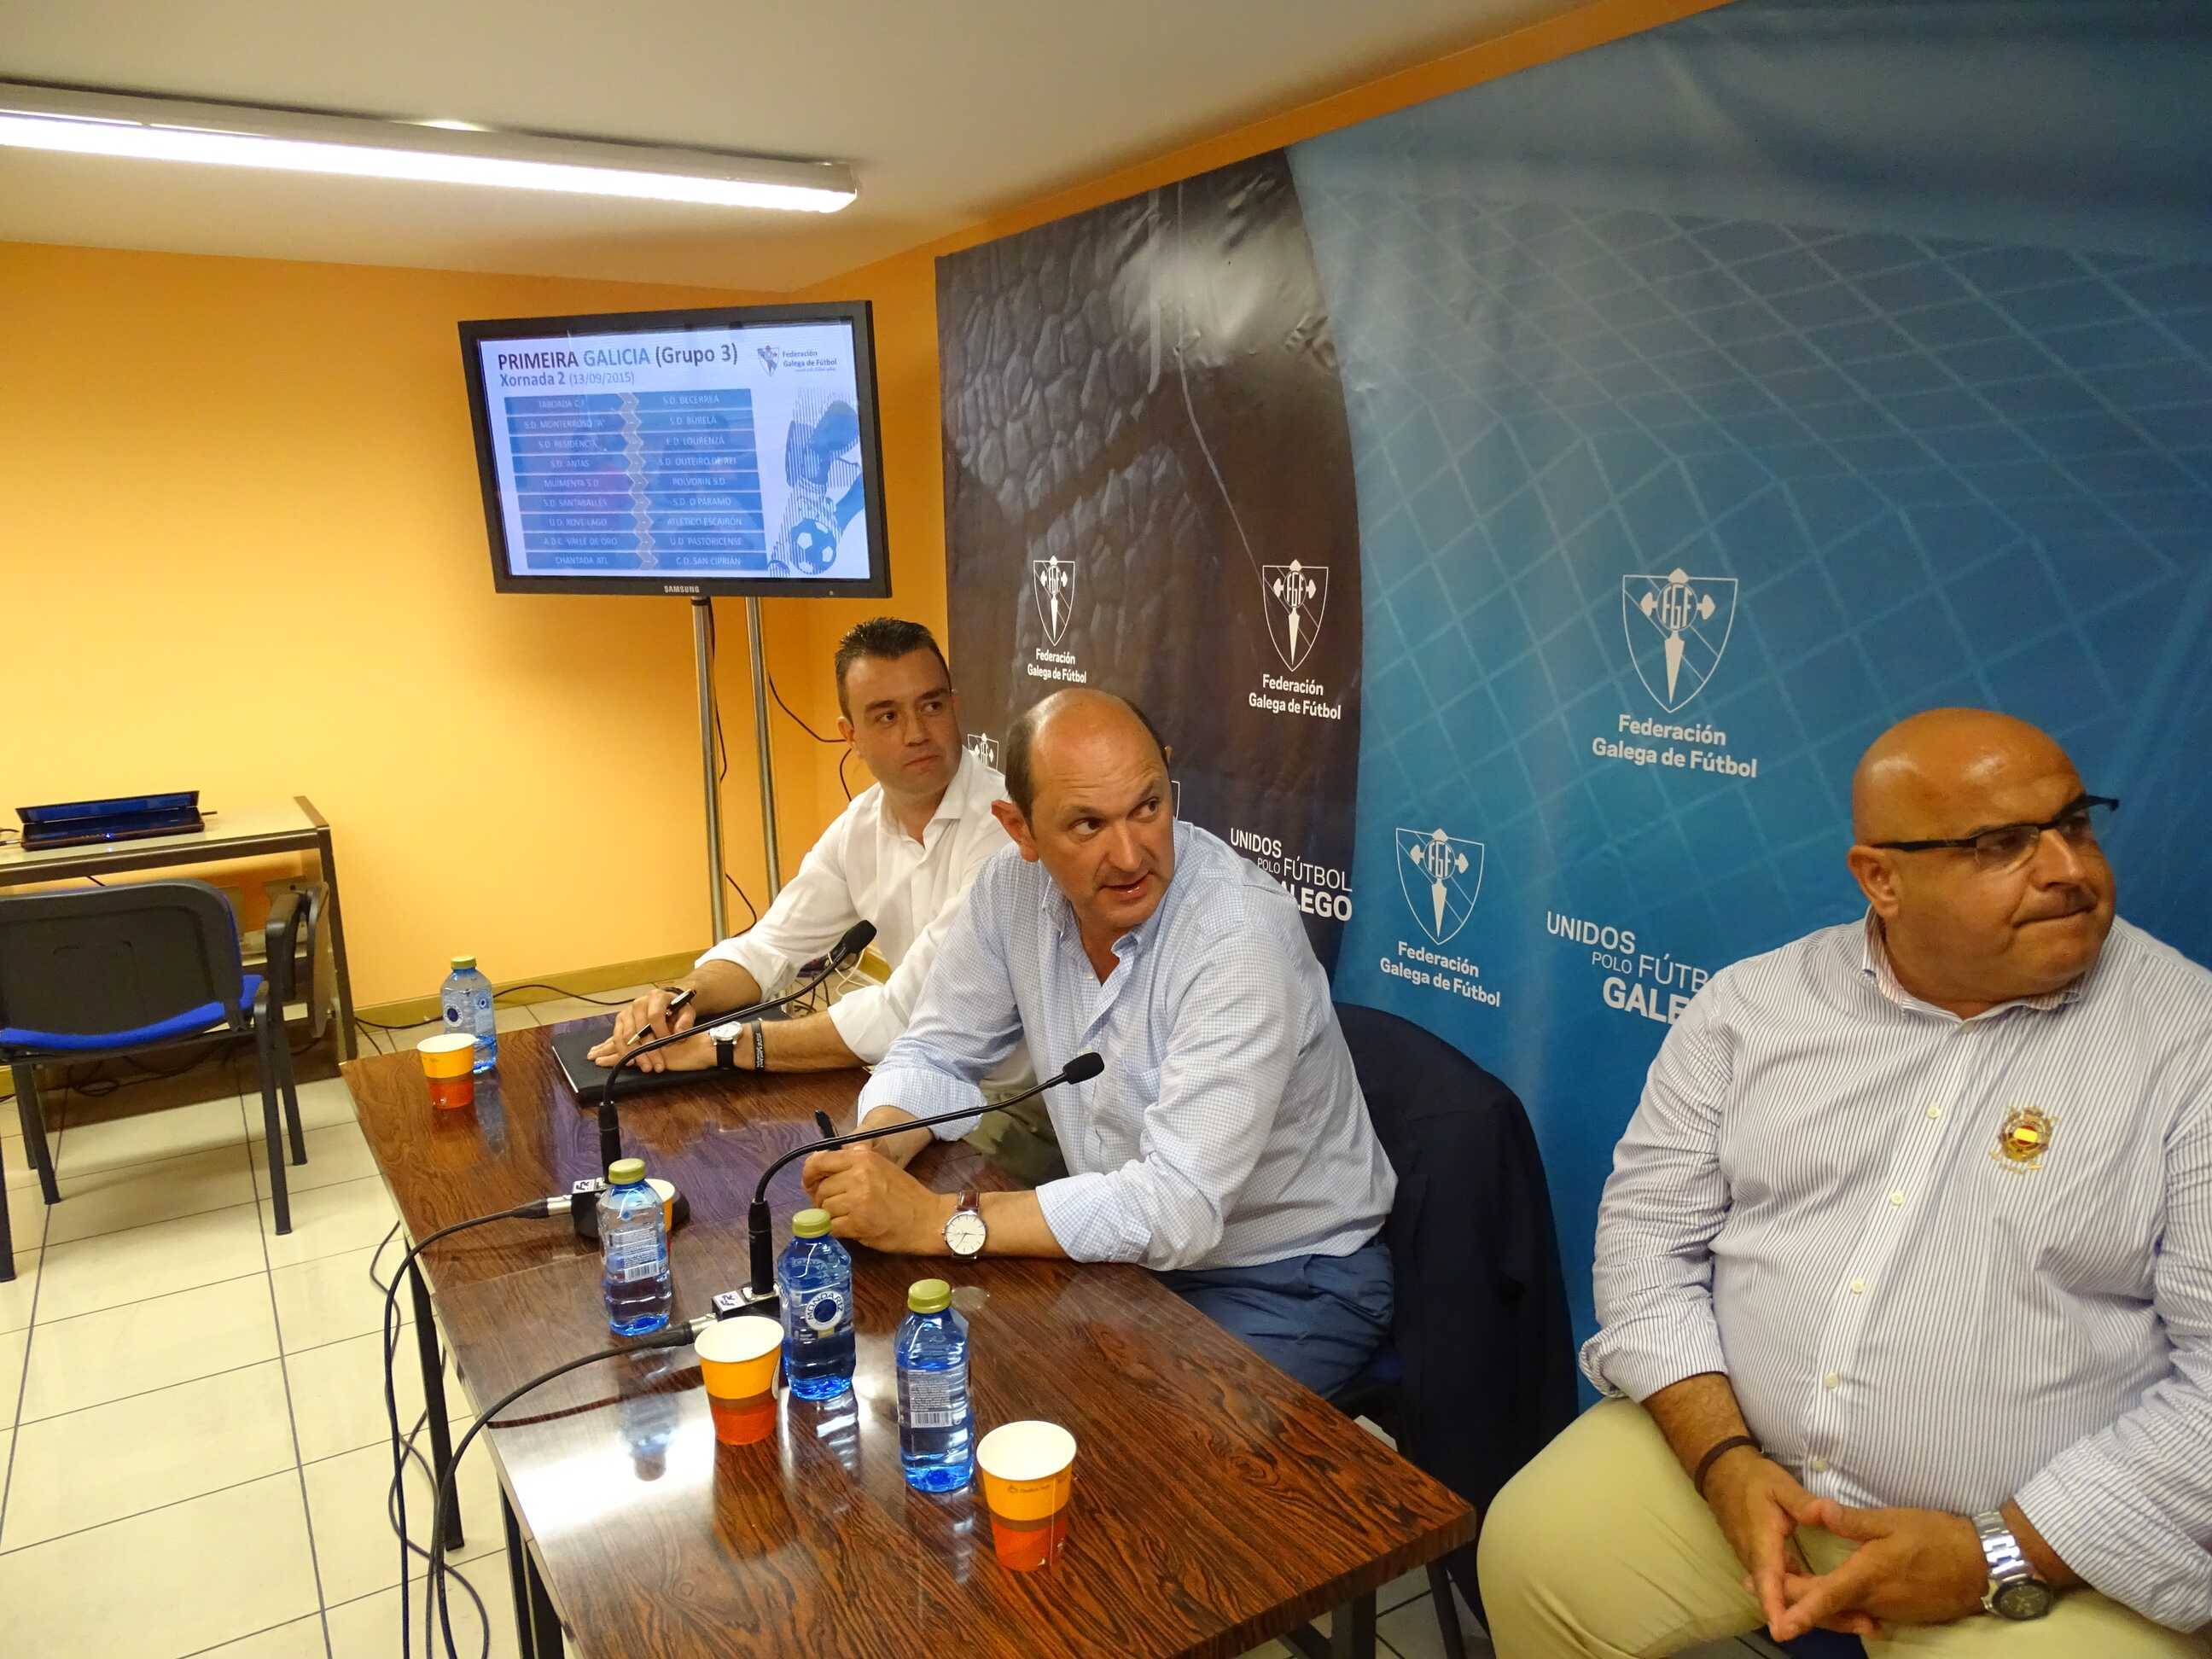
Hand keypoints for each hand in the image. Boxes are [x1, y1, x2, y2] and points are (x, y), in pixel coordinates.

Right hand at [586, 988, 695, 1069]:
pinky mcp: (620, 1021)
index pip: (655, 1016)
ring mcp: (627, 1012)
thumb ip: (686, 1022)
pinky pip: (617, 1038)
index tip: (668, 1043)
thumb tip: (679, 1033)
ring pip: (627, 1036)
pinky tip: (631, 1061)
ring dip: (636, 1054)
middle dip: (649, 1050)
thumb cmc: (676, 1010)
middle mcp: (639, 1003)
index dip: (661, 1031)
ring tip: (646, 1067)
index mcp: (656, 997)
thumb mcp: (686, 1012)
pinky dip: (623, 1051)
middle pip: (640, 1029)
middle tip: (658, 1065)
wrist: (665, 1004)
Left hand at [802, 1145, 949, 1254]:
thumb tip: (819, 1162)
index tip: (810, 1184)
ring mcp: (857, 1199)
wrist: (927, 1219)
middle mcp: (858, 1175)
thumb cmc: (905, 1195)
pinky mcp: (858, 1223)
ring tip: (848, 1218)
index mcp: (862, 1158)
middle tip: (835, 1207)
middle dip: (822, 1200)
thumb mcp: (881, 1166)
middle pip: (821, 1189)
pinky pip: (832, 1227)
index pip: (819, 1161)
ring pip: (824, 1209)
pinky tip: (851, 1228)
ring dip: (831, 1216)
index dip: (809, 1175)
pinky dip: (837, 1230)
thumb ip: (853, 1162)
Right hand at [1702, 1452, 1853, 1638]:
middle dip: (1818, 1617)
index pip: (1768, 1580)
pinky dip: (1807, 1597)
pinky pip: (1784, 1587)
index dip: (1776, 1606)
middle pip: (1784, 1598)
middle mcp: (1758, 1560)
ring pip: (1785, 1595)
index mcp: (1762, 1543)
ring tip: (1859, 1620)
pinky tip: (1831, 1600)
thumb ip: (1803, 1502)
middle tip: (1862, 1626)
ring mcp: (1760, 1564)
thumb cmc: (1752, 1479)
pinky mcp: (1764, 1563)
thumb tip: (1826, 1513)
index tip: (1784, 1631)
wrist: (1724, 1473)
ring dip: (1816, 1609)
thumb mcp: (1779, 1485)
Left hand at [1769, 1501, 1983, 1641]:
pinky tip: (1825, 1595)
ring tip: (1783, 1587)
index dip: (1798, 1611)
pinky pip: (1860, 1614)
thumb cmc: (1936, 1537)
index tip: (1776, 1626)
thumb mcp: (1893, 1521)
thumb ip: (1853, 1520)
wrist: (1981, 1564)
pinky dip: (1838, 1607)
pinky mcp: (1898, 1613)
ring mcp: (1886, 1610)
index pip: (1824, 1597)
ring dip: (1812, 1603)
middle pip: (1824, 1606)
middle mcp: (1873, 1601)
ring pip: (1841, 1613)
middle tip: (1753, 1586)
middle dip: (1789, 1599)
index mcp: (1867, 1577)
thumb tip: (1818, 1511)